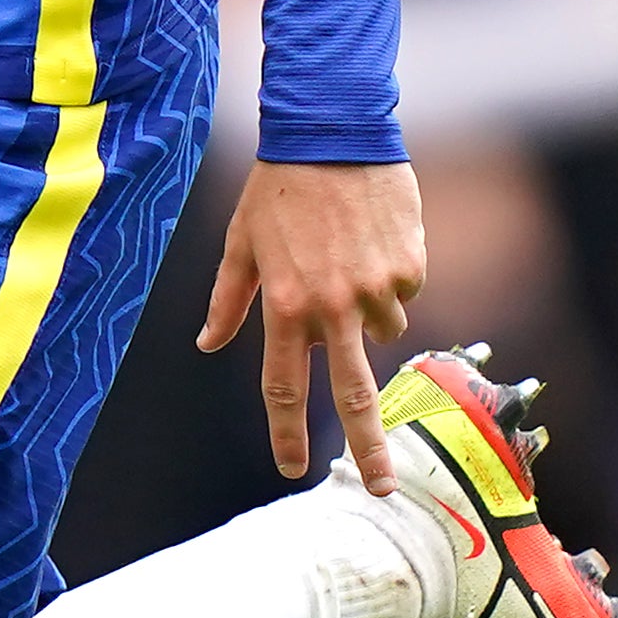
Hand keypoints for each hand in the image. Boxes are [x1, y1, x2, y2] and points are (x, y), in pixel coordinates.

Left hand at [198, 156, 422, 491]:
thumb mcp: (240, 241)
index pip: (283, 385)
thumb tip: (207, 344)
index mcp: (283, 304)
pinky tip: (372, 237)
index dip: (286, 431)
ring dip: (369, 313)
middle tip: (384, 487)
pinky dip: (391, 277)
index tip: (290, 467)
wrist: (333, 130)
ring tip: (347, 257)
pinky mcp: (410, 266)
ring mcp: (375, 288)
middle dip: (370, 448)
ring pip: (383, 331)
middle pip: (353, 394)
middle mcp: (331, 305)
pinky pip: (405, 292)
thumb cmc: (279, 185)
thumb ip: (228, 300)